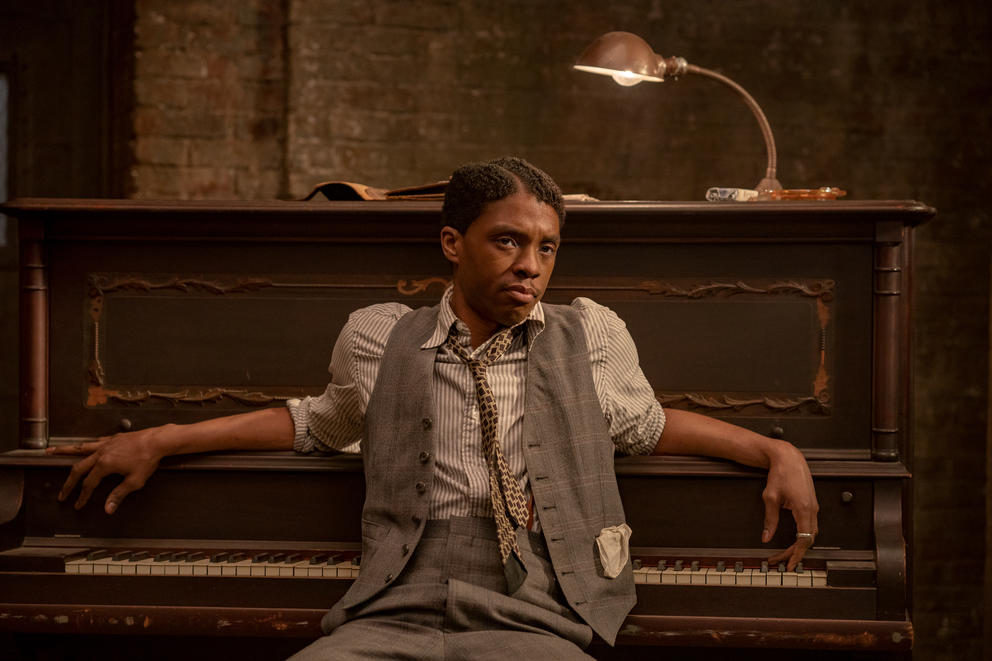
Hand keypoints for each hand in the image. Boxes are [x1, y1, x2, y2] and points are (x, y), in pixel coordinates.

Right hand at [47, 426, 171, 513]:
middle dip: (68, 483)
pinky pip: (93, 443)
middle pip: (78, 469)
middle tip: (62, 493)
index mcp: (104, 465)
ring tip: (50, 451)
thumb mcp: (134, 481)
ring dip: (63, 451)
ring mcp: (105, 444)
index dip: (82, 497)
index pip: (88, 484)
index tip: (78, 505)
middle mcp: (101, 453)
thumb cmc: (148, 459)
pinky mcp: (112, 438)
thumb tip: (108, 509)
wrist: (158, 440)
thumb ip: (119, 495)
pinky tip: (81, 446)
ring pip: (79, 448)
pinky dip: (84, 446)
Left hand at [760, 440, 818, 569]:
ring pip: (811, 533)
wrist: (788, 457)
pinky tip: (794, 540)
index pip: (804, 540)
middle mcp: (812, 509)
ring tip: (785, 554)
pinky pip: (810, 525)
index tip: (789, 564)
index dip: (796, 554)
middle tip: (781, 561)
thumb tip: (766, 537)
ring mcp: (814, 506)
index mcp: (804, 509)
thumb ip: (770, 520)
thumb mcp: (770, 498)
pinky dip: (803, 535)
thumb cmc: (780, 474)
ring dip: (799, 545)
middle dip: (795, 552)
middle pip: (808, 539)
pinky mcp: (812, 503)